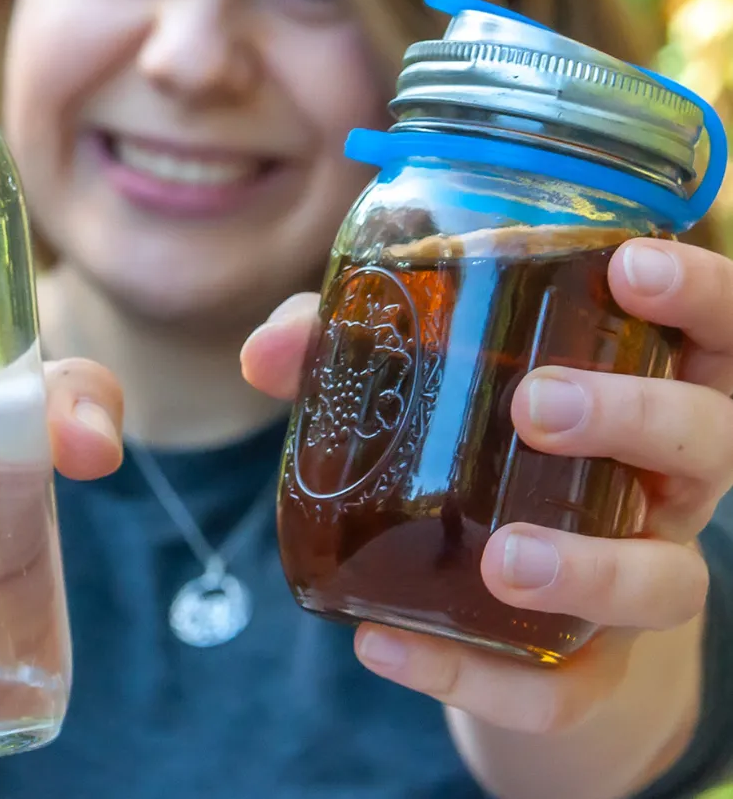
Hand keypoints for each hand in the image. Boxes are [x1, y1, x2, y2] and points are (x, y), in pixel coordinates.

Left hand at [242, 238, 732, 735]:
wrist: (498, 612)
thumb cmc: (471, 456)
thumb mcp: (417, 388)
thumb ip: (348, 352)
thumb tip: (266, 353)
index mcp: (641, 391)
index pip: (713, 333)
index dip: (696, 294)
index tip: (628, 265)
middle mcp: (663, 483)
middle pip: (710, 440)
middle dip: (636, 416)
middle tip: (536, 404)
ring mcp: (636, 577)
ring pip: (671, 580)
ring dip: (592, 567)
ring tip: (504, 559)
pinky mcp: (589, 669)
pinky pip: (563, 688)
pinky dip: (476, 676)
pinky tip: (386, 645)